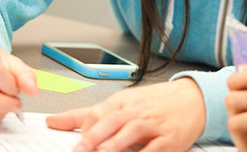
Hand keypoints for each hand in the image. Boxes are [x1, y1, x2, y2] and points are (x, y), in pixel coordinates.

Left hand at [46, 78, 205, 151]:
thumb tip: (54, 121)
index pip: (99, 110)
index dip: (84, 126)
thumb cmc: (154, 103)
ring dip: (117, 143)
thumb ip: (89, 114)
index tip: (68, 139)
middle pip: (113, 120)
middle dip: (95, 135)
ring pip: (133, 131)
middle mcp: (136, 111)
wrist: (192, 99)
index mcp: (123, 102)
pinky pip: (155, 148)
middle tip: (80, 149)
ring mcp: (153, 124)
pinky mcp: (169, 138)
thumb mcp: (123, 103)